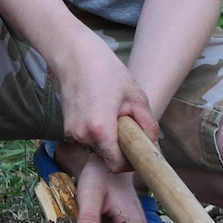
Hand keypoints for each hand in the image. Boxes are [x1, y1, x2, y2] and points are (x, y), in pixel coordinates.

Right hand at [51, 33, 156, 174]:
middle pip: (107, 157)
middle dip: (121, 149)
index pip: (117, 165)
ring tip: (113, 115)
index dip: (130, 164)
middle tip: (128, 127)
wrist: (76, 57)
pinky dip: (98, 134)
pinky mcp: (67, 129)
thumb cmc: (108, 72)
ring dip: (109, 141)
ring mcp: (72, 132)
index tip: (138, 153)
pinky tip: (100, 113)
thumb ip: (148, 126)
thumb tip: (155, 149)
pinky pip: (88, 140)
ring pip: (98, 150)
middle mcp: (83, 134)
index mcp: (101, 128)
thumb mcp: (136, 97)